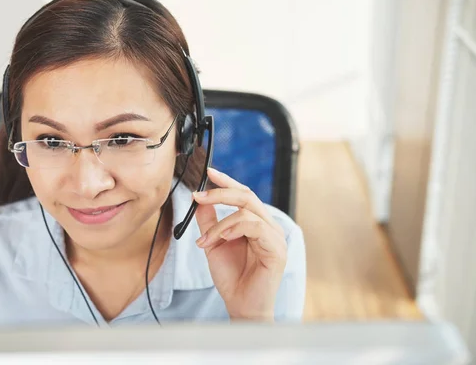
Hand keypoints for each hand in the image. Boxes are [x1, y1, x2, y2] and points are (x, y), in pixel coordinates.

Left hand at [193, 167, 287, 321]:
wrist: (240, 304)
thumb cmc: (231, 276)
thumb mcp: (213, 243)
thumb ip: (209, 221)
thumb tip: (199, 198)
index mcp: (255, 222)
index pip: (243, 194)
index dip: (226, 181)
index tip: (209, 172)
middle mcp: (268, 225)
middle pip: (246, 195)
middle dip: (220, 193)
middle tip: (198, 196)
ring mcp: (275, 236)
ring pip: (247, 210)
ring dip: (220, 223)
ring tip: (205, 240)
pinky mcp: (276, 248)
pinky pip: (254, 227)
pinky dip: (234, 229)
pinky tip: (222, 239)